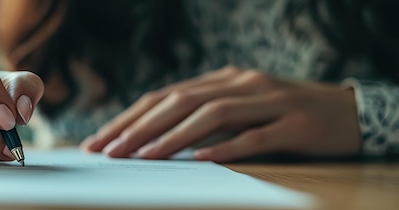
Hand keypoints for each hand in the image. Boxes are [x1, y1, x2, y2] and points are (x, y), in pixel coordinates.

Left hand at [81, 66, 359, 161]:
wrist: (348, 112)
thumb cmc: (284, 115)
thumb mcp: (241, 109)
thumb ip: (205, 116)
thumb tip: (154, 139)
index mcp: (224, 79)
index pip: (165, 96)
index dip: (130, 118)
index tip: (101, 140)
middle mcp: (242, 84)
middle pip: (180, 102)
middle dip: (139, 127)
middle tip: (108, 151)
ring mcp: (270, 100)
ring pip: (212, 115)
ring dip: (173, 136)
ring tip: (142, 156)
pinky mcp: (295, 123)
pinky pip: (256, 135)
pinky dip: (227, 147)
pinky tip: (200, 158)